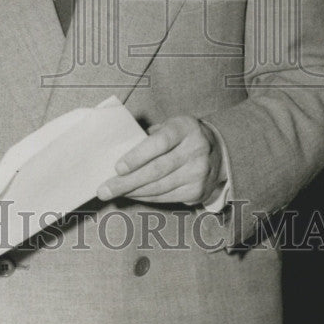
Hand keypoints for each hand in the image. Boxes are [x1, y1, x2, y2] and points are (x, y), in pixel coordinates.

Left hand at [97, 116, 223, 205]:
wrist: (218, 151)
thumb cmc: (181, 136)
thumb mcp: (169, 126)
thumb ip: (148, 136)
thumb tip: (116, 151)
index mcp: (185, 128)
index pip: (160, 143)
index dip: (137, 156)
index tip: (117, 168)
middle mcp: (196, 150)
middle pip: (157, 170)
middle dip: (127, 182)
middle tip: (104, 189)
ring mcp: (199, 173)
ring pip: (160, 187)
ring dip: (133, 192)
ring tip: (114, 193)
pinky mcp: (198, 191)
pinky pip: (166, 197)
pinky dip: (146, 198)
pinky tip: (132, 195)